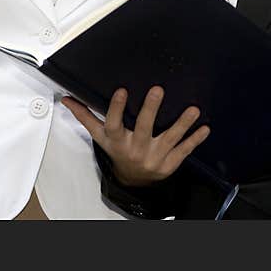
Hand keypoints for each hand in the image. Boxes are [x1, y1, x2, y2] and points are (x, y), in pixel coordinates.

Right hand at [62, 86, 209, 186]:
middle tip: (157, 90)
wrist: (133, 180)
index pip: (113, 124)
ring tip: (193, 109)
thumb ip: (85, 116)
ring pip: (168, 139)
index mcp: (116, 140)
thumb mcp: (100, 136)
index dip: (116, 108)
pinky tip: (204, 128)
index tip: (121, 90)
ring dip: (182, 124)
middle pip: (142, 128)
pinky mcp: (169, 164)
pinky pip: (184, 151)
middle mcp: (135, 149)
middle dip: (150, 110)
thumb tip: (66, 99)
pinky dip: (194, 140)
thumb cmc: (117, 151)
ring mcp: (154, 157)